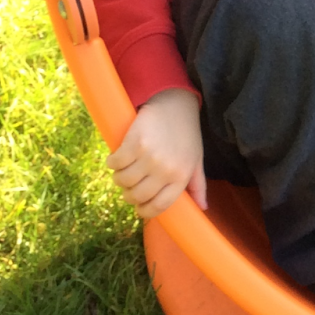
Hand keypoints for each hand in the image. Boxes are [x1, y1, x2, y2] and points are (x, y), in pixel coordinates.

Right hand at [106, 88, 206, 219]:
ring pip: (124, 180)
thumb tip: (202, 207)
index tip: (138, 209)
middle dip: (129, 195)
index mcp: (181, 177)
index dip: (145, 211)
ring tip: (122, 172)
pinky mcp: (135, 142)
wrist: (176, 103)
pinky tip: (115, 159)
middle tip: (128, 188)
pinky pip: (116, 162)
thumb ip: (198, 185)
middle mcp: (165, 170)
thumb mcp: (196, 160)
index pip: (159, 206)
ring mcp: (150, 156)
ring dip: (119, 179)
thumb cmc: (187, 133)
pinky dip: (112, 163)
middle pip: (138, 195)